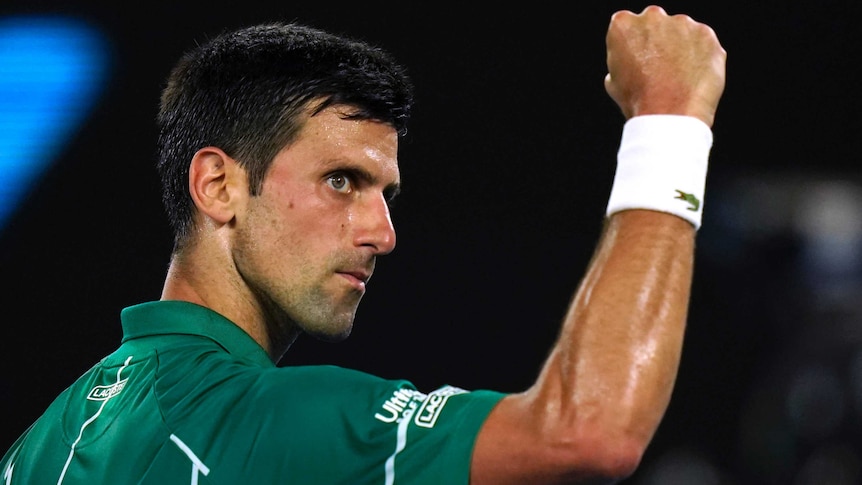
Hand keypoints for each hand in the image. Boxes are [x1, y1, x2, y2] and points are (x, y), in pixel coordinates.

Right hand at [604, 5, 726, 126]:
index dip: (631, 44)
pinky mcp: (706, 35)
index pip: (626, 24)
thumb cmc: (640, 101)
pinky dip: (700, 55)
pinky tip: (692, 76)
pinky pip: (702, 42)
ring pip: (681, 31)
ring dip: (679, 47)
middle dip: (657, 40)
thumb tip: (631, 61)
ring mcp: (683, 24)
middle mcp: (653, 17)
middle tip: (657, 67)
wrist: (670, 114)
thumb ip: (621, 59)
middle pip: (655, 22)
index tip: (635, 58)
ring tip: (677, 76)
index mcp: (623, 25)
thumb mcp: (612, 81)